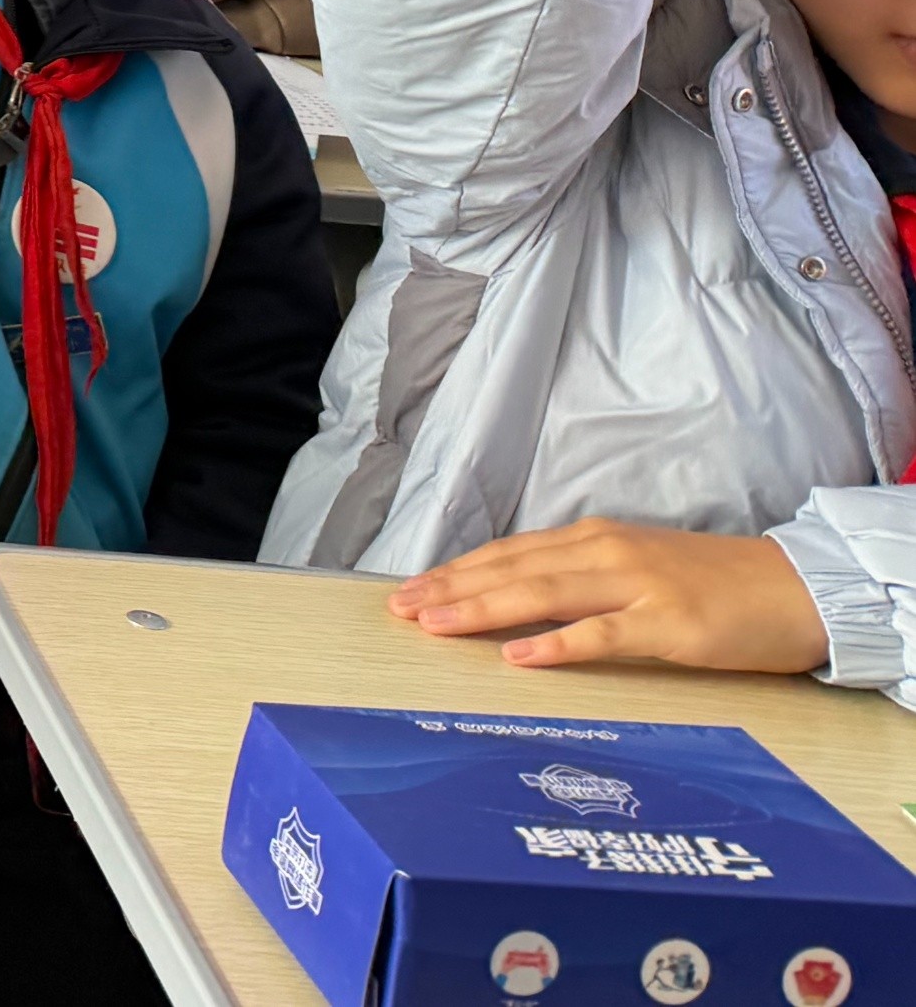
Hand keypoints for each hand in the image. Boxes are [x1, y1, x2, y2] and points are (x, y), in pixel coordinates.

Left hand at [388, 519, 828, 675]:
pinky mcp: (669, 623)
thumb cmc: (716, 584)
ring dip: (481, 608)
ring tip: (434, 623)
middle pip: (512, 569)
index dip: (456, 571)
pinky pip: (602, 633)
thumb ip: (583, 579)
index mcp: (595, 541)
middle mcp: (607, 554)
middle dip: (451, 589)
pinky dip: (556, 643)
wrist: (797, 588)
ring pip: (542, 593)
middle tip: (399, 609)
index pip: (509, 554)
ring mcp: (637, 586)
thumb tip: (522, 602)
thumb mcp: (638, 570)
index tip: (410, 589)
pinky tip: (518, 655)